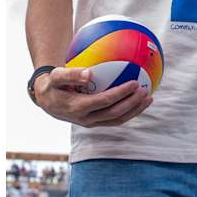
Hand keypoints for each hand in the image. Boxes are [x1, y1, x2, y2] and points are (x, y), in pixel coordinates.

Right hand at [34, 66, 152, 127]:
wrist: (46, 100)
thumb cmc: (52, 84)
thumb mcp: (56, 76)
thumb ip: (71, 74)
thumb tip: (90, 74)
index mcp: (77, 108)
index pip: (105, 101)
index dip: (121, 93)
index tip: (135, 82)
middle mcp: (86, 119)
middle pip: (115, 114)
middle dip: (132, 104)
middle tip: (146, 91)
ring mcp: (91, 123)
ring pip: (117, 120)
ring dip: (135, 111)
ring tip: (149, 98)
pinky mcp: (95, 122)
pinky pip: (115, 119)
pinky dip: (129, 111)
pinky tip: (139, 100)